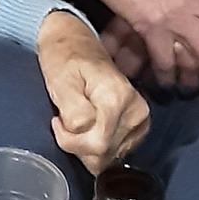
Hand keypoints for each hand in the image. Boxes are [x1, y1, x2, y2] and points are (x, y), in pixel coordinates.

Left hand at [35, 12, 150, 173]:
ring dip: (86, 146)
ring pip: (108, 157)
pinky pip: (114, 152)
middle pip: (104, 155)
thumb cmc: (65, 58)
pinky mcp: (138, 126)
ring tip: (76, 119)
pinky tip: (88, 126)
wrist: (75, 42)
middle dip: (78, 144)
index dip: (70, 141)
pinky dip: (96, 144)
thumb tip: (82, 131)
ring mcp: (141, 120)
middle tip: (65, 120)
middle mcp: (137, 112)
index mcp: (120, 99)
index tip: (57, 120)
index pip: (97, 146)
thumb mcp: (60, 81)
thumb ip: (73, 110)